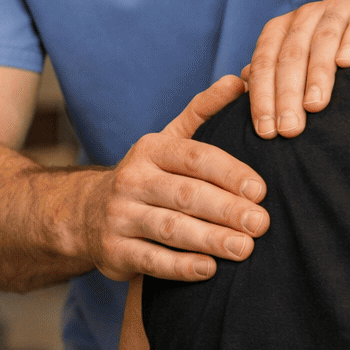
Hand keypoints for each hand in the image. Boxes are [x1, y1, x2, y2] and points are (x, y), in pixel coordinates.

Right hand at [89, 75, 268, 282]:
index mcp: (151, 149)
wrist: (87, 213)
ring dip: (209, 239)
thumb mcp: (170, 139)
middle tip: (261, 223)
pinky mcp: (113, 251)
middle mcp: (132, 179)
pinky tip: (210, 270)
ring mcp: (120, 216)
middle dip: (226, 209)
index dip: (229, 172)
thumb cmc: (148, 175)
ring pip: (170, 228)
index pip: (195, 157)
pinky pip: (151, 260)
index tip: (261, 190)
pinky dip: (181, 267)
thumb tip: (241, 79)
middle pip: (185, 194)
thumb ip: (204, 110)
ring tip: (244, 249)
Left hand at [243, 0, 349, 138]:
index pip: (265, 61)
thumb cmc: (329, 55)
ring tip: (315, 105)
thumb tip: (244, 88)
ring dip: (317, 74)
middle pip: (291, 54)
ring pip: (322, 40)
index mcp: (283, 28)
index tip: (266, 131)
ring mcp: (337, 8)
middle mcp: (306, 14)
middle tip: (290, 129)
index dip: (262, 96)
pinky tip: (347, 63)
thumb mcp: (298, 63)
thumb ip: (271, 74)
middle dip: (287, 94)